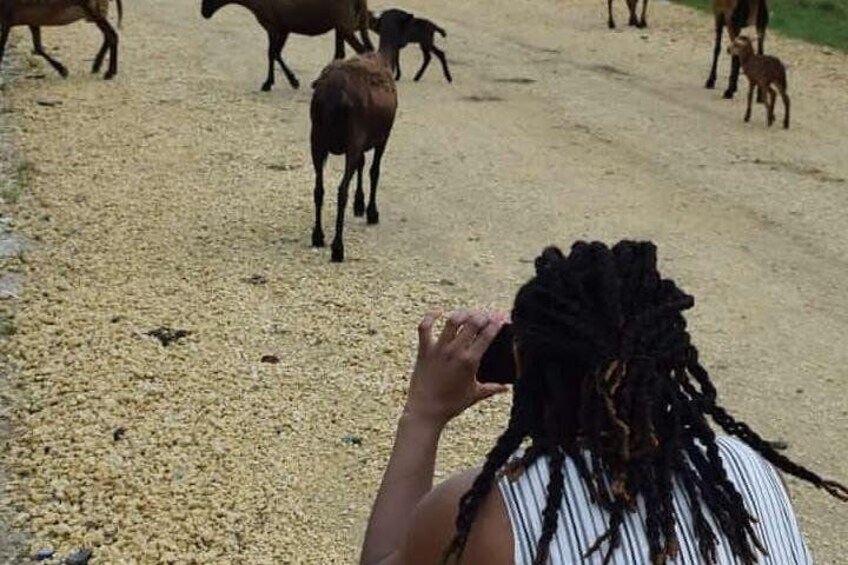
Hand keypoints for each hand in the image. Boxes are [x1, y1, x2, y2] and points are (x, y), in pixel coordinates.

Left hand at [403, 310, 508, 427]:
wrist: (426, 411)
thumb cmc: (452, 404)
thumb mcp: (475, 395)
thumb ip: (492, 388)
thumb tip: (507, 388)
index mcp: (470, 361)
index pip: (487, 334)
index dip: (496, 323)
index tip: (501, 318)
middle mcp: (455, 351)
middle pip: (472, 323)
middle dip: (482, 315)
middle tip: (486, 315)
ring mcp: (438, 349)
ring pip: (452, 321)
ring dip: (462, 314)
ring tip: (468, 314)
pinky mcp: (424, 350)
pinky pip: (425, 327)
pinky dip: (431, 316)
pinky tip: (439, 311)